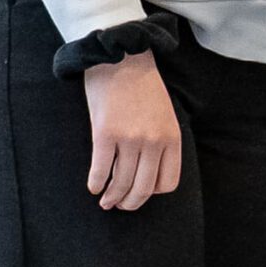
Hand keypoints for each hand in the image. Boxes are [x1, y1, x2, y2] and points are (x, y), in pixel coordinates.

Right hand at [84, 50, 182, 210]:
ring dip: (112, 197)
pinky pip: (100, 169)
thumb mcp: (166, 116)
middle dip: (131, 203)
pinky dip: (95, 183)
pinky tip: (93, 187)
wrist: (121, 60)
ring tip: (106, 201)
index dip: (153, 193)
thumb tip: (149, 172)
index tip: (141, 193)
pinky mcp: (104, 134)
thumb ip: (162, 142)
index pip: (167, 182)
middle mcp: (153, 142)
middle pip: (144, 188)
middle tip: (121, 206)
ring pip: (121, 183)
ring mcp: (129, 139)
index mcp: (172, 139)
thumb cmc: (143, 88)